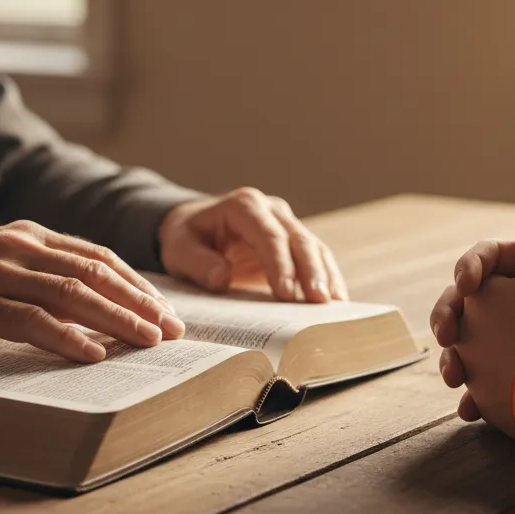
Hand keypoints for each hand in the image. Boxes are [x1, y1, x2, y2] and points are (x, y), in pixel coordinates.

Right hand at [0, 221, 186, 362]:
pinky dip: (66, 338)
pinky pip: (30, 320)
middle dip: (139, 303)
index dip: (137, 285)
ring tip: (147, 341)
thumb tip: (96, 308)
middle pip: (95, 273)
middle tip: (171, 330)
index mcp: (30, 236)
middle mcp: (18, 246)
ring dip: (116, 319)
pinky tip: (91, 355)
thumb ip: (41, 277)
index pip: (98, 257)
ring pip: (71, 294)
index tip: (165, 311)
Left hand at [158, 188, 348, 302]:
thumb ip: (198, 263)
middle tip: (319, 303)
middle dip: (311, 272)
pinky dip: (327, 279)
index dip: (280, 264)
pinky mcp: (295, 242)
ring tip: (334, 307)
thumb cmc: (188, 239)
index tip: (286, 293)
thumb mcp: (179, 250)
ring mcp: (287, 224)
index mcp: (243, 206)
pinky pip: (317, 258)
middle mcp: (271, 210)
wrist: (196, 227)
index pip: (268, 235)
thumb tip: (221, 279)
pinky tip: (335, 303)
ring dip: (325, 277)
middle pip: (299, 240)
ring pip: (314, 248)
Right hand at [431, 196, 514, 418]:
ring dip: (452, 359)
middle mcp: (511, 302)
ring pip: (465, 343)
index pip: (486, 259)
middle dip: (446, 316)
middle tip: (446, 334)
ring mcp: (506, 339)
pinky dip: (472, 396)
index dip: (469, 267)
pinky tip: (470, 407)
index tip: (468, 285)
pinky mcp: (509, 372)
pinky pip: (482, 382)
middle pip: (463, 302)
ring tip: (454, 376)